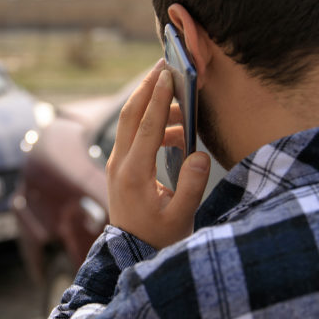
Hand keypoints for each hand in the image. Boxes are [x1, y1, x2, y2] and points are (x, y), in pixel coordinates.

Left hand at [106, 61, 210, 248]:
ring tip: (182, 101)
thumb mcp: (181, 217)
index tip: (167, 73)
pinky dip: (154, 124)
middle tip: (163, 64)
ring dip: (153, 106)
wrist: (132, 254)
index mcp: (134, 173)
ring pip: (131, 123)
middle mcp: (120, 164)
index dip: (158, 98)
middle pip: (130, 115)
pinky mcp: (122, 166)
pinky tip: (178, 131)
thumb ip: (191, 186)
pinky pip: (135, 135)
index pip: (146, 126)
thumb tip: (200, 155)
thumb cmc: (159, 238)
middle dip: (146, 87)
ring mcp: (118, 164)